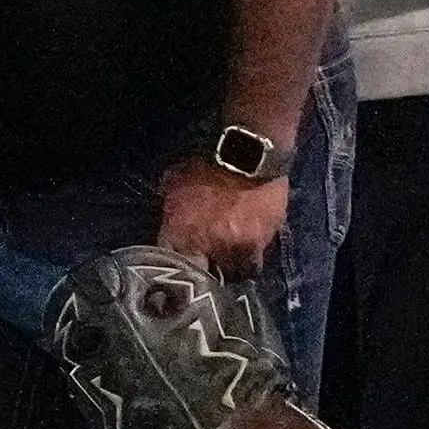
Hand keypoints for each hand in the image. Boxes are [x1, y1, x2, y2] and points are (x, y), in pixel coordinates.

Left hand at [155, 157, 290, 278]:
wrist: (246, 152)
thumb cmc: (205, 162)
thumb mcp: (174, 182)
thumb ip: (170, 208)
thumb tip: (168, 218)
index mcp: (178, 234)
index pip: (169, 266)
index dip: (173, 269)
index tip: (178, 268)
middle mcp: (205, 248)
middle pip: (203, 276)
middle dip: (203, 273)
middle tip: (206, 268)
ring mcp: (235, 248)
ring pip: (231, 273)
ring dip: (229, 268)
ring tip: (230, 262)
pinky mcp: (261, 242)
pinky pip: (256, 262)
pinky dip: (252, 259)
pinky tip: (250, 253)